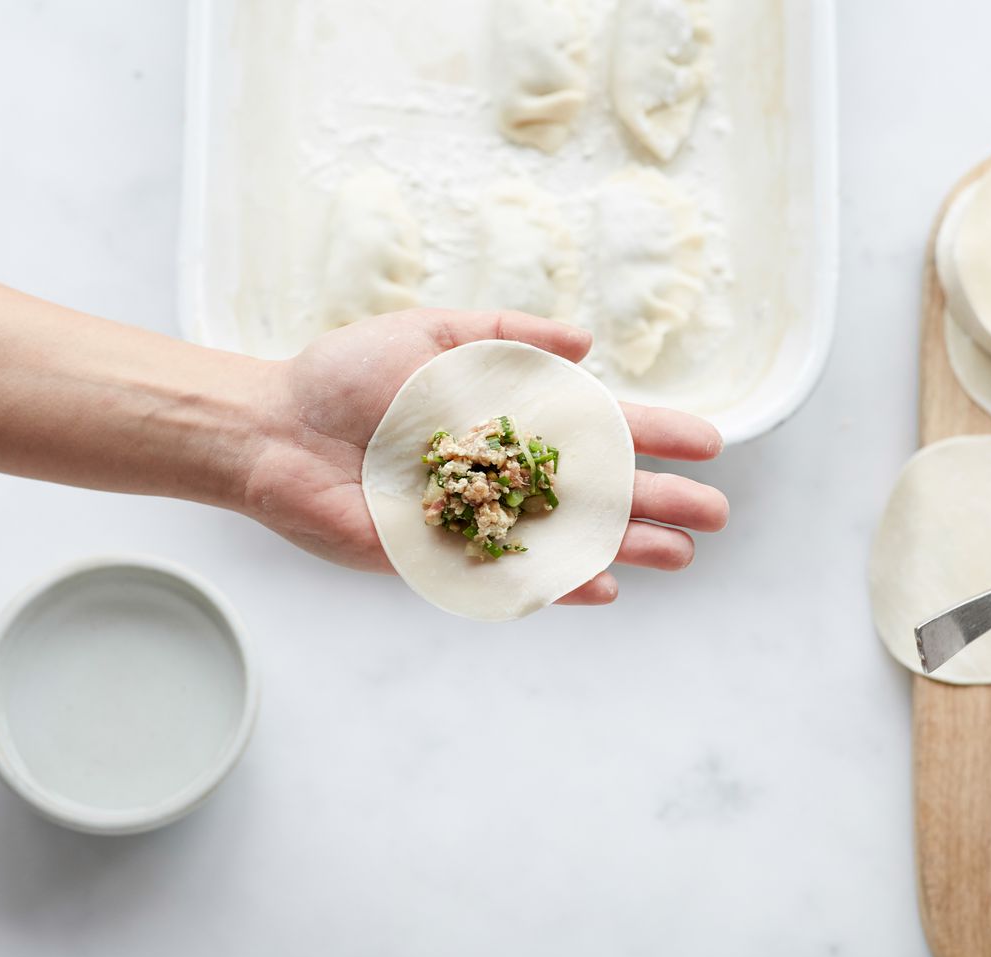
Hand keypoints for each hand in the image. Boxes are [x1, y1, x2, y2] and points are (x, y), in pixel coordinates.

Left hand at [240, 308, 729, 604]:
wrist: (276, 428)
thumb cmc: (346, 376)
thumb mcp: (434, 333)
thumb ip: (508, 335)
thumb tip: (587, 343)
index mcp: (507, 416)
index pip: (597, 427)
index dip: (653, 434)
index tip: (708, 442)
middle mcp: (503, 470)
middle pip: (597, 489)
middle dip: (657, 501)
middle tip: (715, 514)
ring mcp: (480, 517)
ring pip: (568, 538)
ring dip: (624, 548)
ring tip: (681, 554)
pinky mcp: (444, 557)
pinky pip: (512, 577)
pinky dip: (557, 585)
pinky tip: (603, 589)